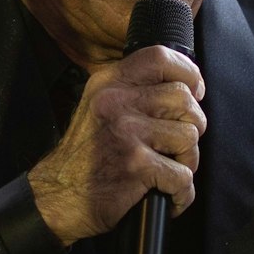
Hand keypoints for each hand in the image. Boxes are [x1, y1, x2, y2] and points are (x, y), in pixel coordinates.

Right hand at [28, 46, 206, 245]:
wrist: (58, 197)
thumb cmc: (87, 157)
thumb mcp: (101, 108)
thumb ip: (135, 92)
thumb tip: (188, 87)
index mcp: (109, 82)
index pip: (159, 57)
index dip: (188, 74)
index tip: (195, 94)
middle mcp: (115, 101)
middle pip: (184, 99)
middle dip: (192, 125)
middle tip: (178, 146)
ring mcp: (126, 132)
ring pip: (188, 136)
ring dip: (187, 161)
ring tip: (169, 171)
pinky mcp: (135, 164)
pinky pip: (182, 175)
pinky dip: (181, 193)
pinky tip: (167, 195)